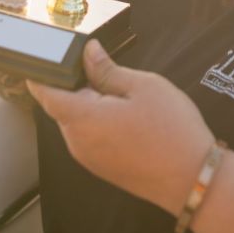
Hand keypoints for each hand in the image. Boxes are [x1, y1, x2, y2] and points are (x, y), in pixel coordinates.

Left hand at [27, 40, 213, 215]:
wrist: (192, 180)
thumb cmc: (171, 131)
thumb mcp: (142, 86)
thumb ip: (108, 69)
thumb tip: (89, 52)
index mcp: (82, 118)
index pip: (46, 94)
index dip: (41, 74)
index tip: (41, 59)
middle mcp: (78, 142)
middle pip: (63, 106)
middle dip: (75, 86)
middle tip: (101, 68)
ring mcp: (89, 159)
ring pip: (78, 122)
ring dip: (91, 105)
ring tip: (122, 94)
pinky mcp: (102, 168)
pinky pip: (90, 137)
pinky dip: (99, 122)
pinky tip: (128, 116)